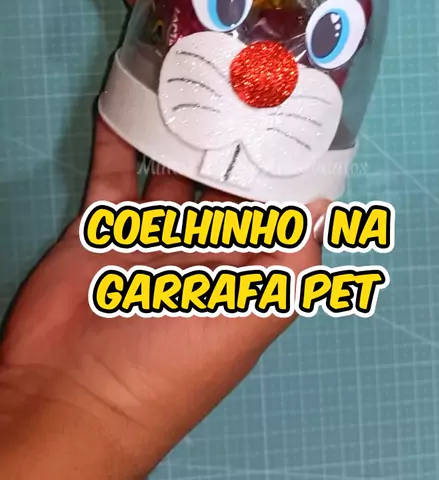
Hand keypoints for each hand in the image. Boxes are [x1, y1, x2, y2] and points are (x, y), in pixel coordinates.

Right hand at [0, 118, 326, 479]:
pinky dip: (118, 137)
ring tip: (190, 85)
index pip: (273, 214)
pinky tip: (126, 99)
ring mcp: (150, 236)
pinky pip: (114, 171)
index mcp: (240, 274)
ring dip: (180, 136)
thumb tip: (324, 206)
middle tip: (240, 89)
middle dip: (232, 146)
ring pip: (171, 172)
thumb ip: (290, 265)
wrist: (72, 395)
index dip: (284, 173)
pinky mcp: (102, 226)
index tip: (292, 122)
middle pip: (222, 187)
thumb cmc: (172, 363)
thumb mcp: (247, 320)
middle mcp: (200, 251)